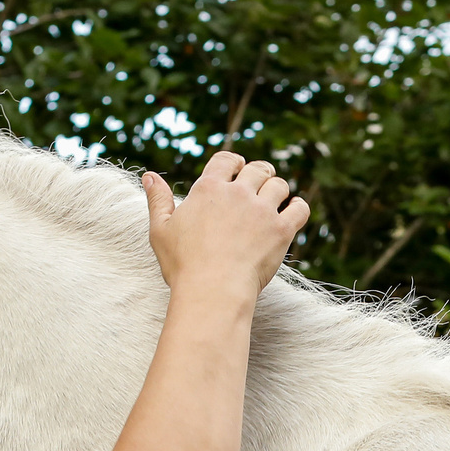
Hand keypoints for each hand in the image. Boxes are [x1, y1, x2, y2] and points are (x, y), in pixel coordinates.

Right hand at [142, 151, 308, 307]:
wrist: (212, 291)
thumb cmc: (183, 264)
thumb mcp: (160, 230)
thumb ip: (158, 200)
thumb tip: (149, 176)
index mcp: (209, 189)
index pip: (227, 160)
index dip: (235, 162)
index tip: (238, 169)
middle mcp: (238, 193)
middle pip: (258, 169)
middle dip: (261, 173)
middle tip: (263, 181)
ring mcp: (262, 211)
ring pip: (280, 185)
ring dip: (279, 189)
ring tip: (278, 199)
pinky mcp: (281, 231)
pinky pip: (300, 209)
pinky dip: (299, 208)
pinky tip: (294, 212)